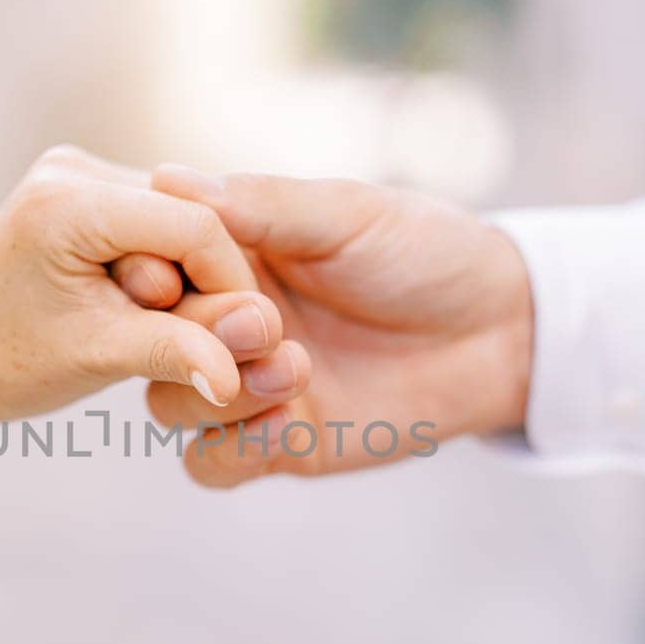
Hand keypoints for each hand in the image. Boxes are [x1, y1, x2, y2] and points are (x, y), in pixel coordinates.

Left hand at [0, 147, 289, 447]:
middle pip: (191, 221)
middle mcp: (71, 169)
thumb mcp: (100, 358)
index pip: (194, 227)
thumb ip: (178, 352)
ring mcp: (76, 174)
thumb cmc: (7, 366)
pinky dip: (166, 273)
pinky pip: (157, 228)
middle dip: (205, 287)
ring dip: (187, 283)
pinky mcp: (84, 192)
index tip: (247, 342)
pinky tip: (142, 313)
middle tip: (190, 348)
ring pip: (179, 226)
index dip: (232, 286)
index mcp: (67, 200)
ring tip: (150, 334)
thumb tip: (241, 373)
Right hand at [115, 166, 532, 487]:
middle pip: (150, 341)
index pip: (147, 265)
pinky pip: (211, 465)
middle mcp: (222, 320)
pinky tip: (290, 422)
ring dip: (220, 391)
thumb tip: (166, 177)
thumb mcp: (347, 213)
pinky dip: (232, 450)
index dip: (144, 272)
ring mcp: (245, 385)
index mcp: (227, 255)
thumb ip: (262, 204)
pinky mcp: (277, 442)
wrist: (501, 329)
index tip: (166, 274)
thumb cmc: (425, 251)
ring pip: (171, 404)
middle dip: (193, 334)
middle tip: (264, 322)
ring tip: (295, 368)